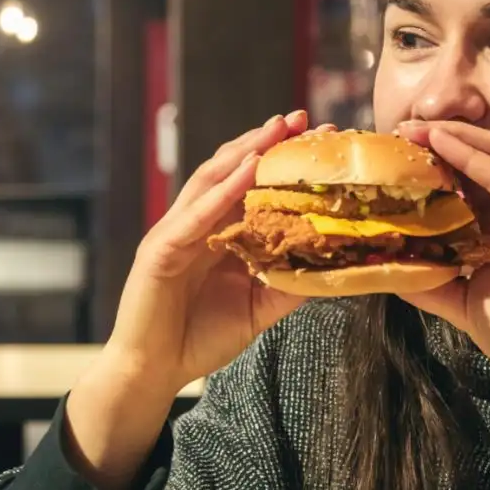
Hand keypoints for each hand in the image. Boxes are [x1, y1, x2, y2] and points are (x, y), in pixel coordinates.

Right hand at [105, 110, 335, 394]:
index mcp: (219, 232)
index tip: (318, 139)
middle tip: (301, 117)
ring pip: (210, 180)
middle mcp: (196, 223)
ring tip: (275, 130)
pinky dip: (221, 190)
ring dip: (243, 151)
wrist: (155, 371)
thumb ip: (290, 282)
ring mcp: (176, 232)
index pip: (251, 184)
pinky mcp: (159, 250)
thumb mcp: (260, 307)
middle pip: (232, 170)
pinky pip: (194, 215)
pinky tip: (245, 170)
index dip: (281, 159)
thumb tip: (333, 265)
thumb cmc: (202, 338)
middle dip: (265, 141)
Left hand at [394, 120, 489, 399]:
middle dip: (440, 142)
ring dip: (455, 138)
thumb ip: (429, 283)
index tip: (396, 157)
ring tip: (418, 127)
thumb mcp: (460, 304)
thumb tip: (388, 270)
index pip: (464, 186)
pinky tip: (443, 142)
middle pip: (477, 162)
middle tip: (401, 129)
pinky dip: (472, 155)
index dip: (433, 168)